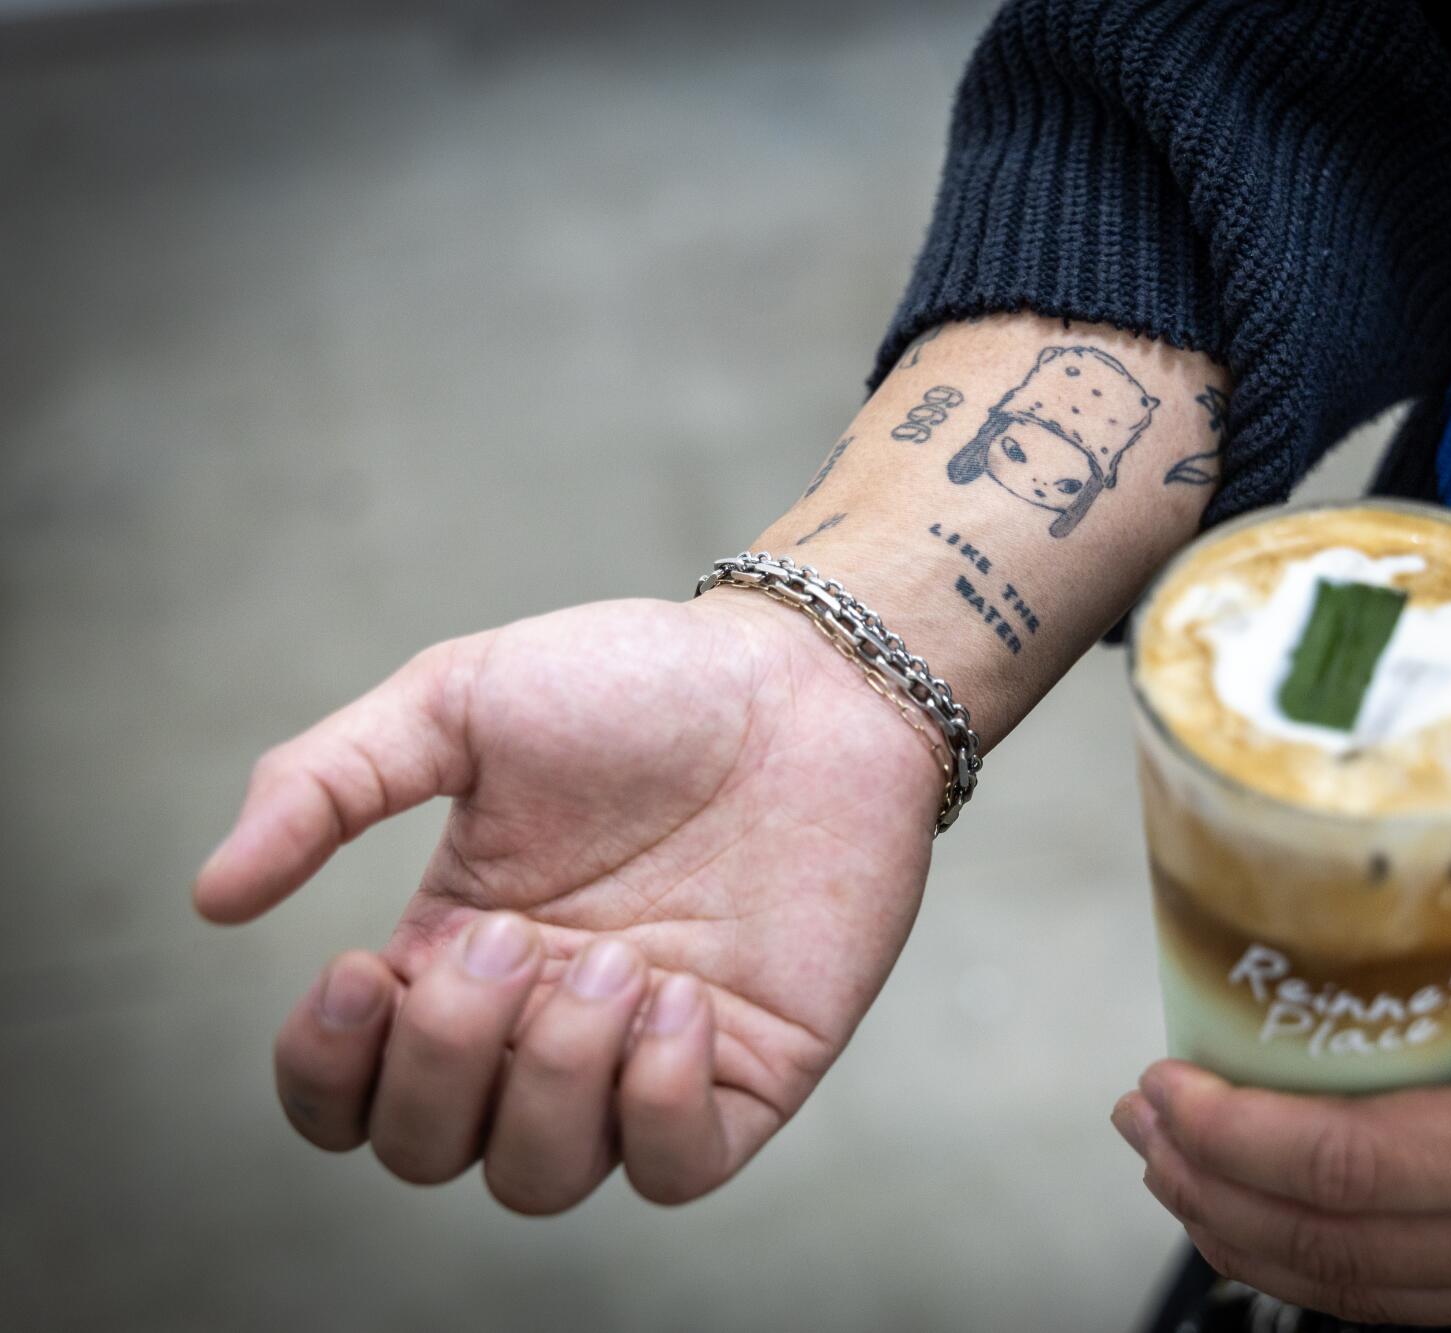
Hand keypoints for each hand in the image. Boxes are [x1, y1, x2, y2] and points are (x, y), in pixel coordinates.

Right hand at [196, 592, 943, 1213]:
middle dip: (448, 1059)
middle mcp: (537, 1025)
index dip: (325, 1074)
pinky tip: (681, 999)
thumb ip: (327, 783)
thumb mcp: (461, 701)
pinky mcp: (747, 1073)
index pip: (345, 1096)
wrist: (807, 681)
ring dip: (555, 1079)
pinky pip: (674, 1172)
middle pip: (428, 1152)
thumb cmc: (640, 684)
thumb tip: (210, 898)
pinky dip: (657, 1106)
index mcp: (453, 954)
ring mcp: (642, 1059)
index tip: (357, 973)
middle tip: (516, 939)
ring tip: (618, 960)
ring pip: (539, 1180)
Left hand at [1111, 856, 1450, 1324]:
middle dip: (1212, 1188)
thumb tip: (1391, 848)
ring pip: (1367, 1300)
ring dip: (1254, 1237)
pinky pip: (1420, 1303)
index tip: (1164, 1078)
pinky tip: (1283, 1216)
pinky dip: (1327, 1265)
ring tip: (1181, 1167)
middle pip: (1336, 1253)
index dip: (1236, 1131)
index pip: (1355, 1168)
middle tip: (1142, 1118)